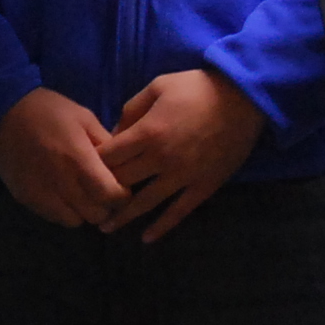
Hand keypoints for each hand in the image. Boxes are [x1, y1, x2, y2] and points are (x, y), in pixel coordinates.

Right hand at [0, 88, 131, 228]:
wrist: (1, 112)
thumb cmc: (47, 110)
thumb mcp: (84, 117)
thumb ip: (106, 143)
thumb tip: (123, 164)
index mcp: (79, 159)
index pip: (111, 195)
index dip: (122, 196)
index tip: (122, 187)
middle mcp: (62, 182)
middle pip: (96, 214)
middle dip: (105, 205)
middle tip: (103, 192)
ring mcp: (42, 194)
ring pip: (76, 221)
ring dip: (84, 211)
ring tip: (82, 195)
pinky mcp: (28, 199)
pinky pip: (55, 218)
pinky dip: (65, 211)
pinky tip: (63, 195)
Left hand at [95, 68, 264, 241]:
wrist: (243, 98)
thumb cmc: (196, 88)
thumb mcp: (157, 86)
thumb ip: (131, 110)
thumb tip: (115, 133)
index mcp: (147, 133)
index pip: (108, 157)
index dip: (91, 165)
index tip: (82, 173)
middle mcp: (161, 159)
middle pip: (122, 182)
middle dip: (102, 192)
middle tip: (88, 202)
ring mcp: (183, 176)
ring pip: (146, 203)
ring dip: (123, 217)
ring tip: (105, 228)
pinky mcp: (203, 186)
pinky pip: (179, 212)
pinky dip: (162, 227)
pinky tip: (147, 239)